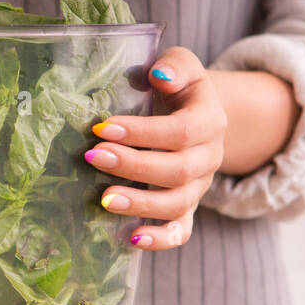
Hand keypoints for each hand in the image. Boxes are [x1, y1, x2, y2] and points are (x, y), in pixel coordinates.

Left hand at [84, 47, 226, 249]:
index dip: (142, 132)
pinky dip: (159, 240)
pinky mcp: (188, 210)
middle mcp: (209, 158)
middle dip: (133, 165)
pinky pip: (181, 232)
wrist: (196, 118)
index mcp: (210, 121)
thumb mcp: (183, 66)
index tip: (102, 128)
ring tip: (105, 199)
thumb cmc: (179, 90)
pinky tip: (131, 239)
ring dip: (141, 204)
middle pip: (178, 170)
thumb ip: (175, 65)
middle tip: (94, 158)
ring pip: (177, 204)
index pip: (180, 131)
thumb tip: (159, 77)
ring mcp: (199, 188)